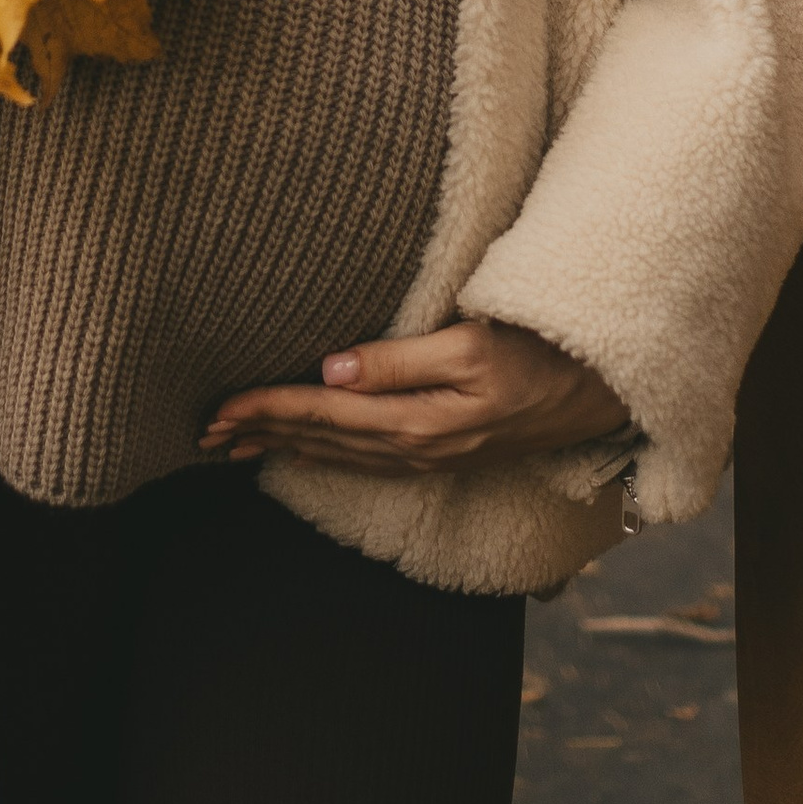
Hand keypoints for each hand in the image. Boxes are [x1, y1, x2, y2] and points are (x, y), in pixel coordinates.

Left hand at [196, 320, 629, 478]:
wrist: (600, 391)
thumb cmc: (539, 355)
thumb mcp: (469, 347)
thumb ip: (397, 361)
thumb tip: (329, 371)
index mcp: (417, 423)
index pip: (322, 416)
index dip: (266, 410)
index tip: (218, 409)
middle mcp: (416, 447)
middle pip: (321, 440)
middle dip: (260, 433)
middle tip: (202, 433)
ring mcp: (430, 454)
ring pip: (338, 452)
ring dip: (283, 445)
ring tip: (235, 443)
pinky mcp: (443, 449)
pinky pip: (366, 457)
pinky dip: (324, 453)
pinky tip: (303, 450)